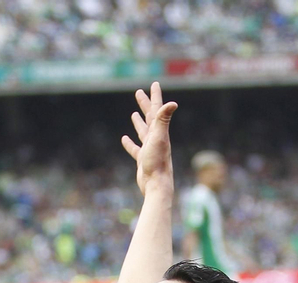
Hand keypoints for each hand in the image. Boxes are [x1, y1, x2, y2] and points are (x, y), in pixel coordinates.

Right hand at [121, 82, 177, 196]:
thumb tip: (173, 103)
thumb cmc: (158, 161)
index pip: (157, 109)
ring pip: (143, 132)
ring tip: (134, 113)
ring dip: (139, 122)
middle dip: (145, 104)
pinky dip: (130, 143)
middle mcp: (156, 138)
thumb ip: (164, 119)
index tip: (154, 84)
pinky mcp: (143, 160)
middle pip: (150, 117)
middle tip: (139, 92)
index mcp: (160, 131)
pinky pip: (135, 149)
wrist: (156, 184)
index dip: (155, 96)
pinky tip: (124, 139)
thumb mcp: (159, 137)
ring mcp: (149, 149)